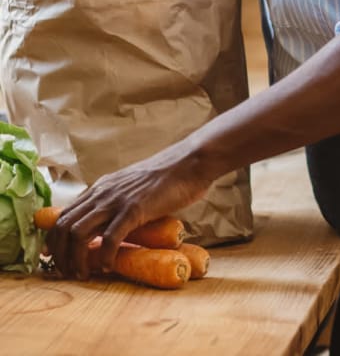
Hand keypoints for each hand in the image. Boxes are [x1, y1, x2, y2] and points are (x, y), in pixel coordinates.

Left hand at [46, 137, 210, 279]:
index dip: (53, 239)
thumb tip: (111, 225)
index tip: (52, 258)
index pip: (64, 214)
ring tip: (84, 275)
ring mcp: (117, 200)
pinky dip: (104, 257)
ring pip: (79, 234)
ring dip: (77, 259)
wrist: (188, 163)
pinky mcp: (134, 209)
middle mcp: (102, 192)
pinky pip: (110, 238)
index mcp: (100, 187)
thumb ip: (118, 201)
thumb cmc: (165, 177)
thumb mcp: (131, 186)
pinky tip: (108, 267)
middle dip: (60, 254)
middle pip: (64, 226)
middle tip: (67, 272)